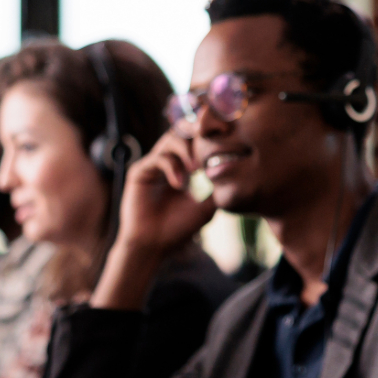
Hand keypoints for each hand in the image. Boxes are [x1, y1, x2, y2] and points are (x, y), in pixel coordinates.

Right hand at [92, 131, 215, 310]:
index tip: (227, 136)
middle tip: (212, 139)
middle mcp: (166, 161)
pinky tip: (181, 185)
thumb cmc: (178, 228)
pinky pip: (158, 158)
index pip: (195, 140)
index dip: (209, 135)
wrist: (153, 246)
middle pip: (183, 130)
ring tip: (197, 169)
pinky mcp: (139, 172)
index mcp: (182, 166)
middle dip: (198, 131)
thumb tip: (237, 176)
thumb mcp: (207, 207)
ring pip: (171, 138)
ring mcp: (152, 165)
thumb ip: (217, 189)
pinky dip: (173, 167)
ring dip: (187, 150)